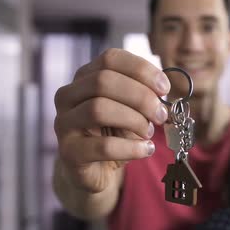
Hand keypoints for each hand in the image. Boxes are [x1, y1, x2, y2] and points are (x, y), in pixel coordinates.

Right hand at [54, 48, 169, 192]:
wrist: (95, 170)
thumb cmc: (114, 134)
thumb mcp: (130, 109)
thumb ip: (143, 94)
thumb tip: (164, 89)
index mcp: (84, 77)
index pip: (110, 58)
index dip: (141, 70)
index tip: (165, 88)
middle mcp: (68, 96)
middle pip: (102, 81)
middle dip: (140, 96)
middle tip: (161, 115)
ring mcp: (64, 123)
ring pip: (99, 109)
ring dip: (134, 120)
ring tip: (149, 132)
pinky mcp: (68, 152)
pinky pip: (102, 147)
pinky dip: (131, 148)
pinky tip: (146, 149)